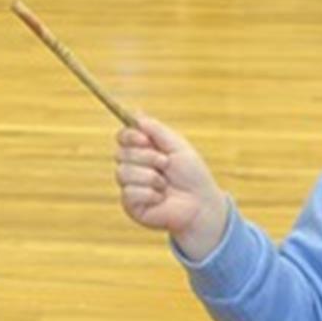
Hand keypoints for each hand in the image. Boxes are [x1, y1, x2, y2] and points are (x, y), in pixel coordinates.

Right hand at [116, 115, 228, 260]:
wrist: (201, 204)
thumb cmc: (193, 175)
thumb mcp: (177, 146)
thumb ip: (157, 130)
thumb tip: (136, 115)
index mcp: (143, 151)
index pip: (122, 137)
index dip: (129, 136)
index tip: (145, 139)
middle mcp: (134, 167)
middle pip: (120, 153)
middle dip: (146, 157)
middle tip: (166, 164)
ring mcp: (130, 186)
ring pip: (123, 173)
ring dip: (150, 176)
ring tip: (165, 184)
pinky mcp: (131, 206)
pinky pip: (129, 193)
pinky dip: (149, 194)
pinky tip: (161, 198)